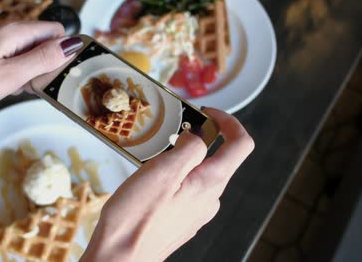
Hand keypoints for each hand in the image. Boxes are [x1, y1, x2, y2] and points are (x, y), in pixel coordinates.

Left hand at [0, 21, 80, 119]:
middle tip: (34, 87)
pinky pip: (12, 61)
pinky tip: (8, 90)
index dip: (62, 52)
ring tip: (19, 90)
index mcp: (13, 32)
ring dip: (32, 72)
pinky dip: (16, 75)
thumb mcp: (9, 76)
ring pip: (28, 53)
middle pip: (43, 42)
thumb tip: (72, 44)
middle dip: (48, 64)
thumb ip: (43, 59)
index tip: (55, 76)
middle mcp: (4, 32)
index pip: (55, 31)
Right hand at [81, 108, 254, 261]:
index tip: (207, 113)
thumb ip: (188, 148)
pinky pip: (186, 190)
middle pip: (218, 158)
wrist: (119, 257)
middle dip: (197, 139)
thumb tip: (198, 136)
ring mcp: (197, 212)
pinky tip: (149, 183)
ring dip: (181, 160)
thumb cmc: (135, 219)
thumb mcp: (162, 171)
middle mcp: (209, 199)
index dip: (229, 121)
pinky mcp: (182, 220)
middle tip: (170, 132)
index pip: (241, 145)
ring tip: (154, 159)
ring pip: (199, 175)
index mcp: (210, 183)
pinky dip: (173, 177)